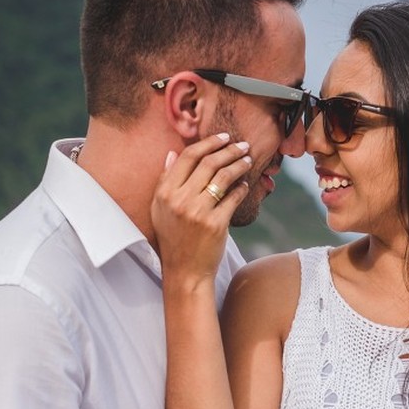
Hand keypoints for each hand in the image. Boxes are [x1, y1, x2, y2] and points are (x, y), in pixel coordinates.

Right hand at [149, 133, 252, 286]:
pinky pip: (233, 198)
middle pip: (209, 163)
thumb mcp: (160, 209)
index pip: (188, 157)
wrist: (185, 270)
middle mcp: (180, 199)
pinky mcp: (216, 224)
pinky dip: (242, 188)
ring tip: (248, 159)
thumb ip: (165, 180)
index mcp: (165, 192)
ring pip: (224, 176)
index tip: (223, 138)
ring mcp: (198, 212)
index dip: (208, 143)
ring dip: (239, 164)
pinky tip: (246, 184)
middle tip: (243, 145)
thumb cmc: (173, 238)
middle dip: (229, 150)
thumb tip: (173, 153)